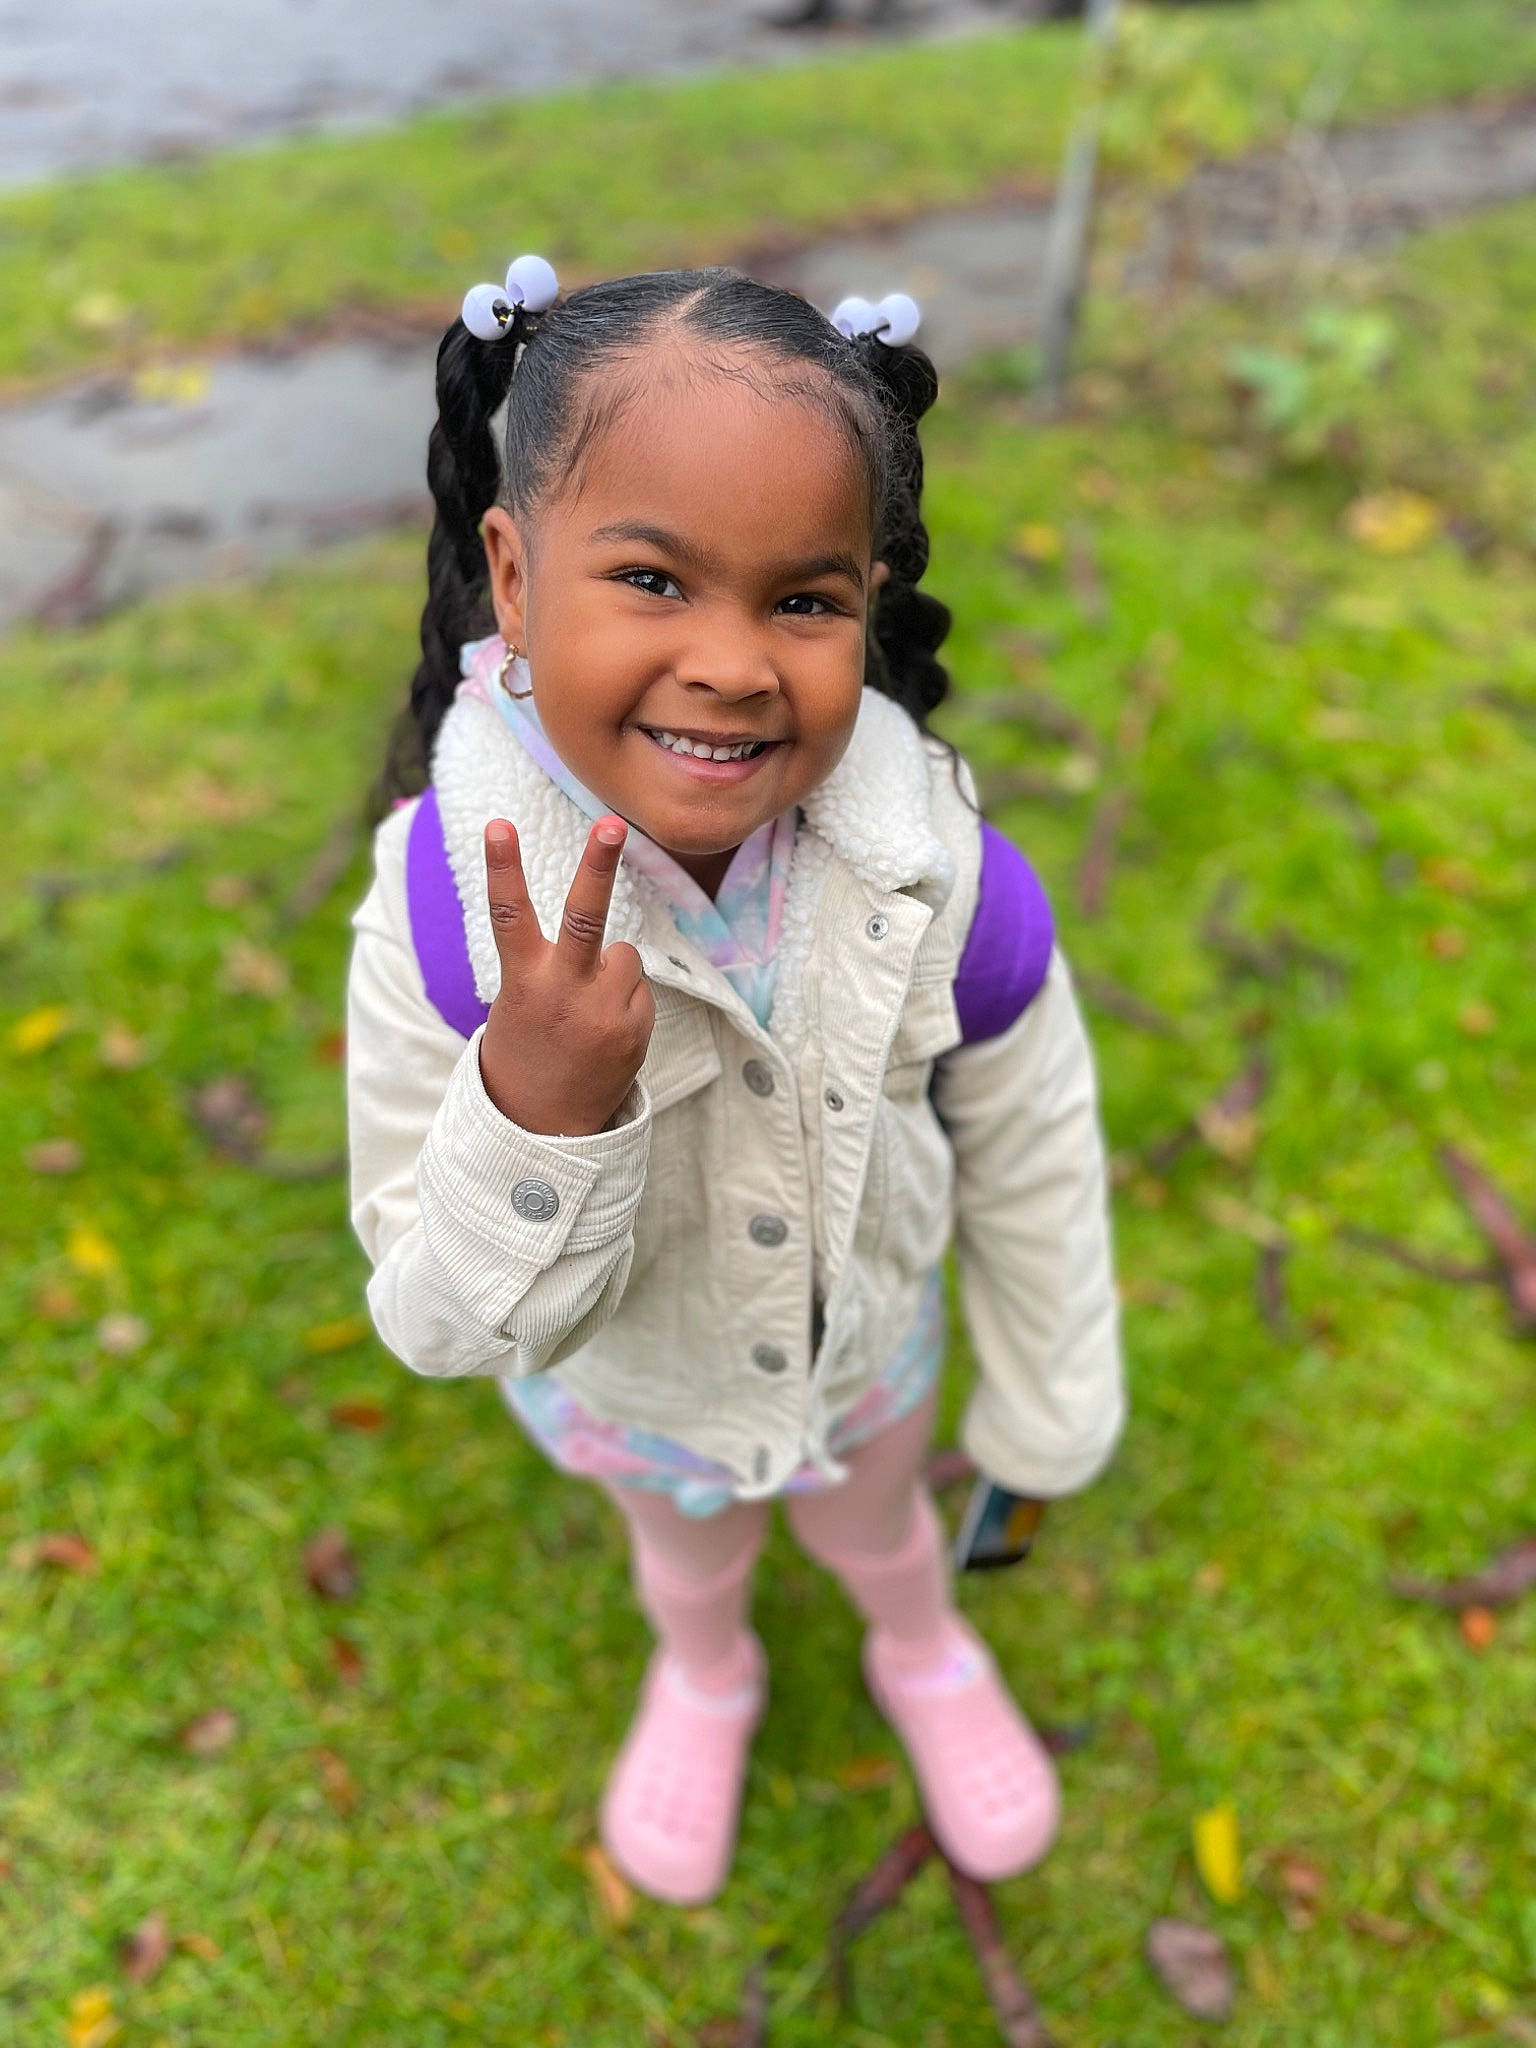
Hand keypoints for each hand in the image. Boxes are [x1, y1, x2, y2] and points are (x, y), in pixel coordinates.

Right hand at [477, 815, 654, 1135]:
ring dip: (612, 970)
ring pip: (624, 954)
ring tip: (588, 1010)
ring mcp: (603, 1012)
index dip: (503, 868)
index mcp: (524, 981)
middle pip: (584, 917)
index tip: (499, 824)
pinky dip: (626, 1001)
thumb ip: (554, 964)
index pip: (509, 915)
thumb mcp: (520, 1001)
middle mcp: (563, 992)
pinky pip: (639, 989)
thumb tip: (619, 946)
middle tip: (611, 824)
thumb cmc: (529, 1046)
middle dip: (598, 866)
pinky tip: (605, 1032)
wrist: (545, 1123)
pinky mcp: (635, 1029)